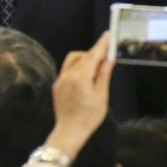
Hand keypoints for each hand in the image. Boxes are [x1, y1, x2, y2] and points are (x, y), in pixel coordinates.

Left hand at [45, 31, 114, 161]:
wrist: (70, 131)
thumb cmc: (89, 117)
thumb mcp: (101, 96)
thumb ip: (103, 75)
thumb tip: (108, 59)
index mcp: (79, 78)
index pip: (92, 56)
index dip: (101, 45)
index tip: (108, 35)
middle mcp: (67, 76)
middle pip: (81, 56)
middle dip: (94, 53)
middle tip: (107, 57)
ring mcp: (60, 80)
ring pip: (72, 61)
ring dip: (85, 59)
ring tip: (98, 67)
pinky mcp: (57, 85)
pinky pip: (67, 70)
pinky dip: (78, 67)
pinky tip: (87, 75)